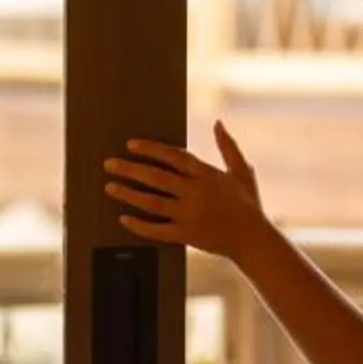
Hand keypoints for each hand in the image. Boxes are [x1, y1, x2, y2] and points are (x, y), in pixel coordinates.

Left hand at [105, 124, 269, 260]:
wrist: (253, 240)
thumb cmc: (248, 205)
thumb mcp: (242, 171)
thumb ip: (228, 147)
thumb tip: (218, 123)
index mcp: (207, 174)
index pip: (173, 156)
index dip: (150, 149)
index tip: (131, 145)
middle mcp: (196, 193)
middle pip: (156, 178)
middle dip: (130, 170)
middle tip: (109, 164)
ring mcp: (189, 215)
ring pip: (151, 202)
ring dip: (128, 194)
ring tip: (110, 187)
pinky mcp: (186, 235)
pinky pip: (157, 230)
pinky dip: (138, 225)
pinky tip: (123, 218)